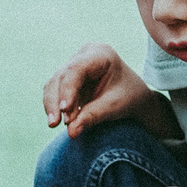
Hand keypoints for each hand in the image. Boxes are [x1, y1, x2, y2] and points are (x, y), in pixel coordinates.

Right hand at [44, 43, 168, 139]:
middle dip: (56, 101)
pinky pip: (54, 91)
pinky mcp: (67, 79)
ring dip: (52, 105)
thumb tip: (71, 132)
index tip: (65, 111)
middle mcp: (83, 55)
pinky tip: (55, 121)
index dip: (67, 89)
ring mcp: (73, 65)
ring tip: (54, 124)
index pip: (76, 69)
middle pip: (61, 76)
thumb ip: (93, 116)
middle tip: (55, 124)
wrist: (134, 98)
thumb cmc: (129, 97)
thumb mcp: (115, 106)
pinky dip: (54, 106)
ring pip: (53, 84)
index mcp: (100, 54)